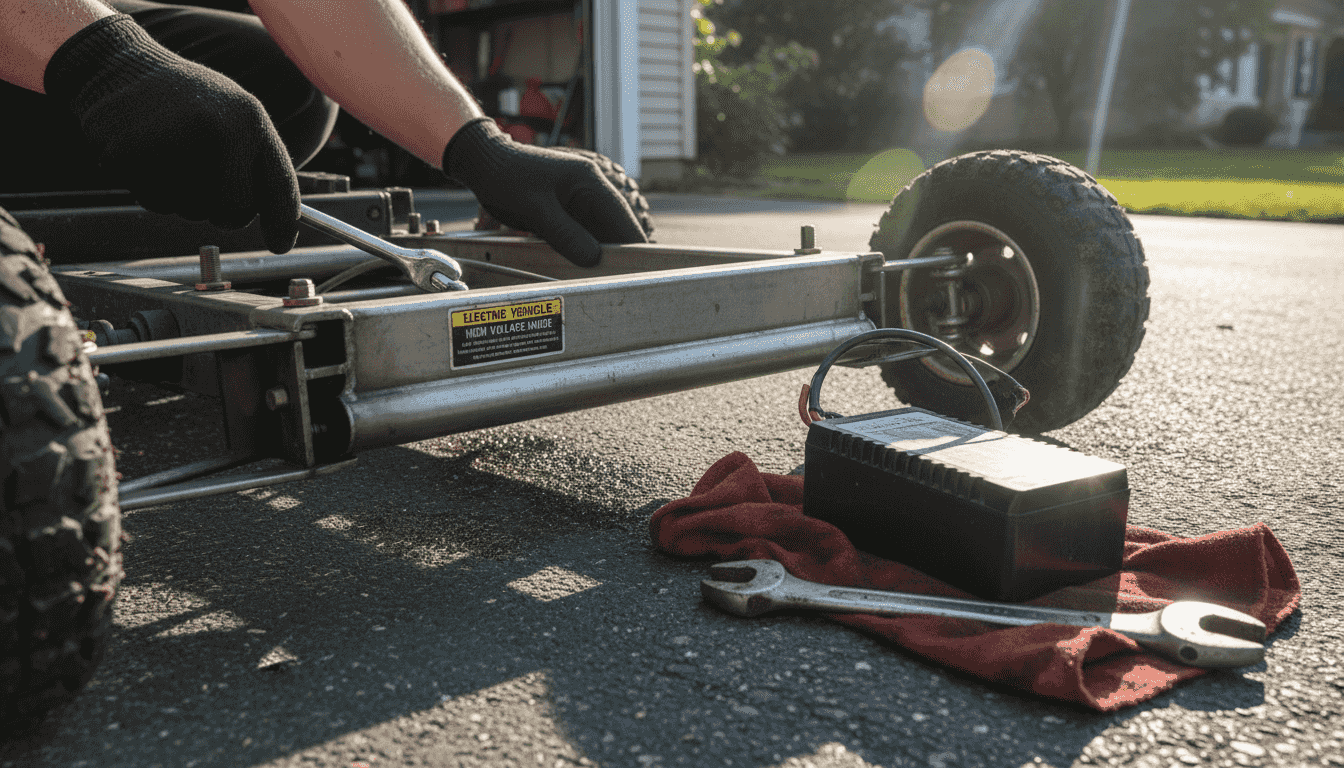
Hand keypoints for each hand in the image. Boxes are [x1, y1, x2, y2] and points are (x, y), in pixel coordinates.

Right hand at [45, 15, 299, 253]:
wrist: (120, 66)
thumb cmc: (186, 101)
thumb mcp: (234, 115)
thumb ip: (258, 163)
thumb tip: (284, 228)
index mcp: (249, 117)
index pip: (278, 183)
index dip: (283, 221)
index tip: (282, 246)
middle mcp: (218, 128)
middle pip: (235, 210)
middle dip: (224, 210)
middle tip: (205, 180)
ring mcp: (174, 141)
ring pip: (193, 211)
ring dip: (184, 196)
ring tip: (171, 152)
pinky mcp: (132, 155)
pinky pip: (156, 203)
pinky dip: (151, 190)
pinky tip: (146, 154)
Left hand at [443, 117, 647, 266]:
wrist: (483, 163)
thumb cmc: (506, 176)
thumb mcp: (535, 208)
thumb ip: (566, 234)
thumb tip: (594, 260)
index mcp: (589, 180)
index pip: (622, 217)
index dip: (632, 244)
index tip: (641, 269)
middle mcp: (590, 189)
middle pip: (613, 228)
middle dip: (615, 254)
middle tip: (617, 282)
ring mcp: (579, 201)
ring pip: (598, 235)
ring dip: (598, 255)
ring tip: (600, 279)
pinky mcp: (567, 212)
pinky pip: (581, 235)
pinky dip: (582, 251)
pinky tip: (580, 268)